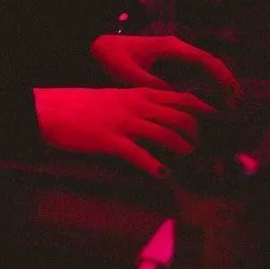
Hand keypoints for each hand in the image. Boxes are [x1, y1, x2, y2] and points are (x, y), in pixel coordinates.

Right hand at [33, 86, 216, 177]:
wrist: (51, 109)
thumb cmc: (82, 105)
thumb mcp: (115, 98)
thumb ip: (139, 105)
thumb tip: (162, 119)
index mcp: (138, 93)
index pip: (181, 98)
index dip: (203, 110)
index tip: (217, 121)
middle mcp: (136, 106)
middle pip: (179, 117)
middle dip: (196, 134)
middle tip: (201, 148)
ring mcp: (124, 123)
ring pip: (165, 135)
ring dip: (182, 150)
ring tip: (188, 160)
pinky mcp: (110, 141)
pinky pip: (139, 155)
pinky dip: (155, 166)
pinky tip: (163, 175)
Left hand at [89, 34, 240, 104]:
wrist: (101, 48)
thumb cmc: (112, 57)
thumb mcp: (128, 73)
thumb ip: (150, 84)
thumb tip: (173, 97)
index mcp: (170, 47)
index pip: (205, 60)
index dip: (221, 77)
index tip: (232, 94)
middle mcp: (177, 48)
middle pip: (210, 63)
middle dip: (226, 82)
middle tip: (237, 104)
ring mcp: (175, 54)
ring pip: (205, 68)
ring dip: (219, 84)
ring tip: (231, 105)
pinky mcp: (171, 62)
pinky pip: (195, 72)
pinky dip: (207, 85)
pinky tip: (212, 101)